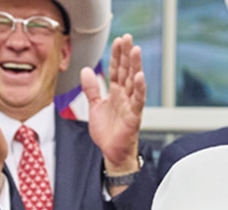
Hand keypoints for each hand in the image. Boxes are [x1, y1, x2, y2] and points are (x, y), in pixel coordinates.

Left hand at [85, 34, 145, 176]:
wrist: (111, 153)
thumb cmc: (107, 132)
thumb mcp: (95, 106)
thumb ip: (91, 89)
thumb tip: (86, 70)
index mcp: (116, 93)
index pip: (116, 70)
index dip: (117, 55)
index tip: (118, 40)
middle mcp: (125, 96)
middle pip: (126, 71)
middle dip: (127, 55)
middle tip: (128, 38)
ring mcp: (131, 105)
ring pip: (134, 82)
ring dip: (135, 66)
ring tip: (136, 51)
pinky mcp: (134, 117)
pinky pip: (138, 101)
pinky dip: (140, 89)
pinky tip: (140, 77)